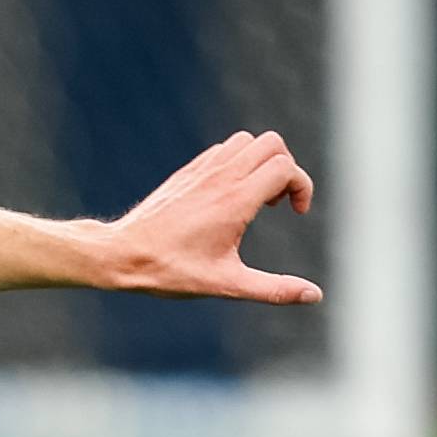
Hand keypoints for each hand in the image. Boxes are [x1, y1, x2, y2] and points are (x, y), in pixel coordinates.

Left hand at [98, 133, 321, 301]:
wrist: (122, 255)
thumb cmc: (172, 271)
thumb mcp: (227, 284)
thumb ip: (274, 289)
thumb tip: (314, 296)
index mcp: (235, 200)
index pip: (284, 167)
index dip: (301, 186)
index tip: (296, 213)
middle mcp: (220, 177)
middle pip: (271, 144)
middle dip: (286, 168)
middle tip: (278, 202)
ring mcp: (202, 170)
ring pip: (247, 141)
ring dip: (261, 161)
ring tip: (256, 197)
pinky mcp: (187, 172)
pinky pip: (223, 150)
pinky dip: (238, 162)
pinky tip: (230, 195)